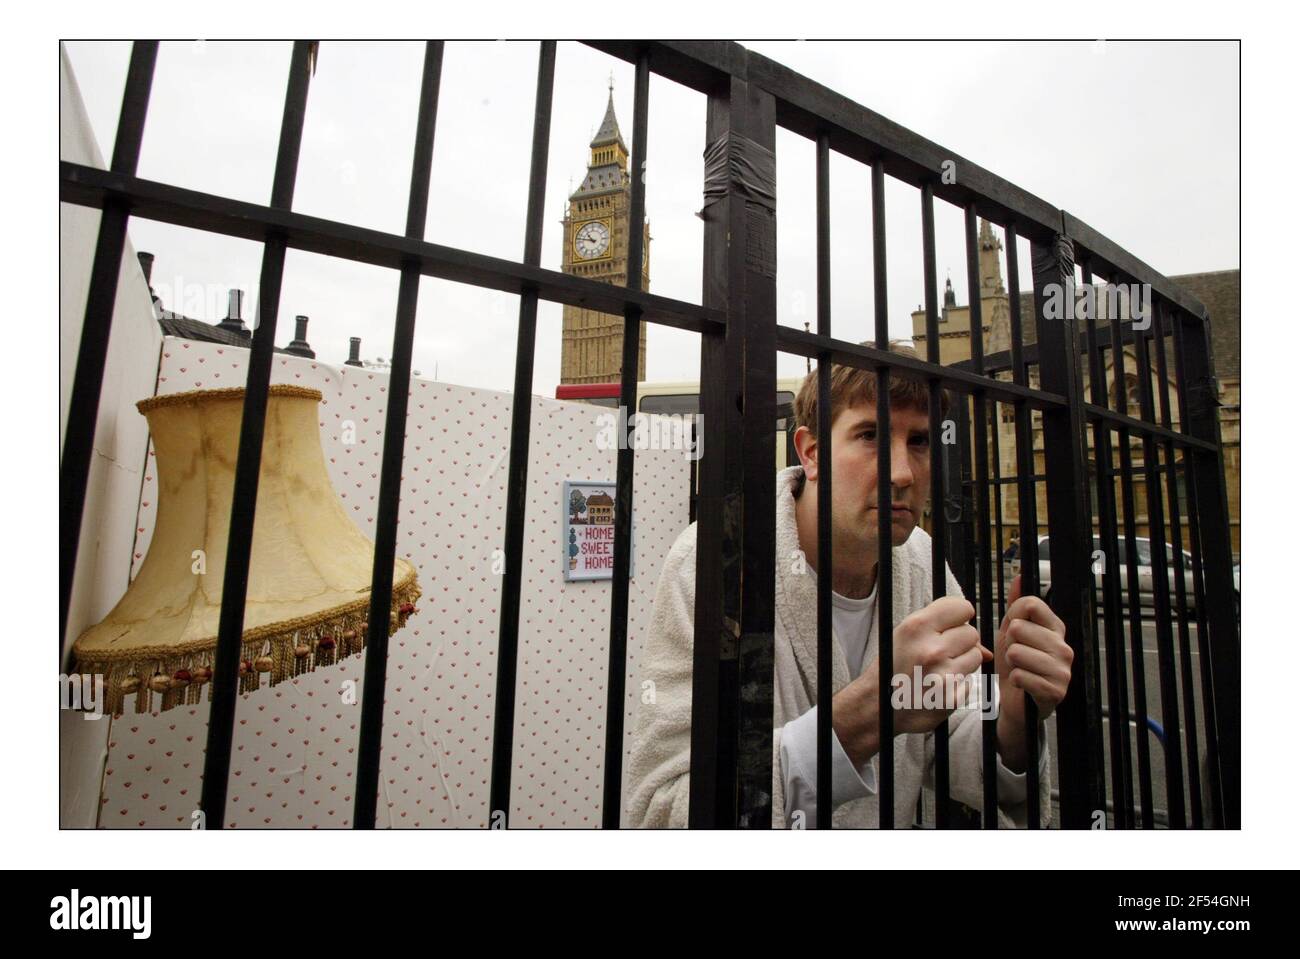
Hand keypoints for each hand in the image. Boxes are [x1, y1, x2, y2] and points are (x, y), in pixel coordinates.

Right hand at [833, 596, 991, 766]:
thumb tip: (985, 648)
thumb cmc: (891, 666)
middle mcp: (931, 649)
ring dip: (962, 662)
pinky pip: (970, 681)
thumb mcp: (905, 635)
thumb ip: (941, 628)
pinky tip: (939, 686)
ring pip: (976, 656)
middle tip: (939, 652)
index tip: (951, 625)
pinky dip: (958, 684)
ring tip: (939, 669)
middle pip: (972, 633)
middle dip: (960, 641)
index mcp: (916, 627)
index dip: (959, 617)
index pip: (962, 607)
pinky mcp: (951, 697)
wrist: (876, 706)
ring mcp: (943, 675)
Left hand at [994, 574, 1071, 723]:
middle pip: (1019, 628)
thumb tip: (1021, 577)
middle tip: (1016, 657)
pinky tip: (1022, 684)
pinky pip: (1020, 675)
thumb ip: (1017, 605)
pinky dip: (1014, 681)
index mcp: (1056, 629)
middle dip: (1008, 644)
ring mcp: (1063, 670)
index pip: (1030, 604)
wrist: (1015, 701)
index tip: (1015, 633)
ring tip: (1020, 669)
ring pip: (1017, 652)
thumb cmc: (1015, 664)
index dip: (1012, 618)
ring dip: (1010, 663)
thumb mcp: (1011, 631)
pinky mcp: (1056, 691)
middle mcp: (1064, 647)